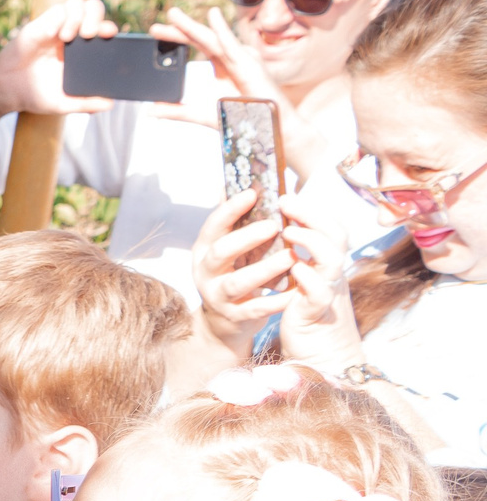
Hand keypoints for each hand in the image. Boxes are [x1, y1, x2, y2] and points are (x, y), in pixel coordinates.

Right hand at [0, 0, 114, 167]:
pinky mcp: (40, 25)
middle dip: (96, 17)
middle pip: (94, 9)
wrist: (7, 92)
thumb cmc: (36, 95)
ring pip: (77, 2)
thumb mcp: (64, 102)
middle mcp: (72, 34)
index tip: (110, 37)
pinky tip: (56, 35)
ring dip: (79, 16)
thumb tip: (111, 104)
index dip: (109, 30)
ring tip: (68, 37)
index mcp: (83, 50)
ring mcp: (56, 27)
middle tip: (90, 34)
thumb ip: (86, 103)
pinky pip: (58, 10)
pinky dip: (61, 18)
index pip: (103, 30)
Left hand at [154, 6, 282, 108]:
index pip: (196, 45)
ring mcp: (242, 58)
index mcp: (222, 65)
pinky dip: (223, 30)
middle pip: (201, 38)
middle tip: (157, 23)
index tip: (155, 33)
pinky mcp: (251, 64)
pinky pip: (233, 45)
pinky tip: (213, 16)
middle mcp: (231, 57)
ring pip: (213, 38)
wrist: (270, 128)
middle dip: (179, 29)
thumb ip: (178, 111)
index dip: (176, 37)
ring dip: (193, 26)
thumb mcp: (203, 114)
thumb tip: (151, 110)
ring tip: (174, 15)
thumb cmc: (244, 118)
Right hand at [192, 187, 291, 354]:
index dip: (230, 209)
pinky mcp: (234, 316)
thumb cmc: (234, 271)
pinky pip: (255, 309)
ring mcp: (218, 296)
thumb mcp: (228, 246)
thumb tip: (236, 180)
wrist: (225, 320)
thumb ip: (234, 219)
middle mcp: (206, 272)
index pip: (213, 226)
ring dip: (263, 269)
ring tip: (290, 257)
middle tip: (274, 226)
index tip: (252, 193)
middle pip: (220, 253)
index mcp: (205, 249)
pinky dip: (275, 301)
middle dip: (246, 238)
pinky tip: (295, 290)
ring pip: (237, 283)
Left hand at [268, 200, 368, 372]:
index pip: (330, 229)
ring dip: (311, 242)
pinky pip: (319, 291)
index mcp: (327, 266)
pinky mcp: (318, 313)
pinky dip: (307, 277)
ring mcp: (328, 293)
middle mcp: (332, 276)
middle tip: (286, 201)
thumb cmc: (308, 318)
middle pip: (335, 236)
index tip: (289, 196)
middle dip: (311, 215)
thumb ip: (301, 260)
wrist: (323, 357)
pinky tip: (292, 268)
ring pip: (332, 259)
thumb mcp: (305, 284)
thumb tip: (286, 232)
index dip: (312, 211)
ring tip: (288, 231)